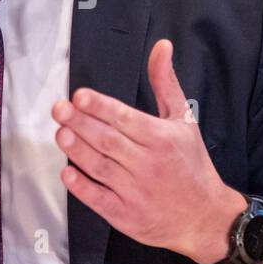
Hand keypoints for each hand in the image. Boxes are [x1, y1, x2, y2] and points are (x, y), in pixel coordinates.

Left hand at [52, 38, 247, 263]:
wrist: (203, 216)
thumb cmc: (191, 164)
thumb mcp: (183, 120)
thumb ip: (166, 83)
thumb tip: (161, 46)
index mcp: (162, 139)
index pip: (125, 119)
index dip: (100, 107)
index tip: (79, 96)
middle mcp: (149, 164)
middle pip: (108, 140)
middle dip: (81, 123)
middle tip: (59, 109)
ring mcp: (136, 192)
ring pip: (100, 167)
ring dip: (77, 150)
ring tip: (60, 133)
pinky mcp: (126, 215)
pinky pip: (99, 199)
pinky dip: (82, 186)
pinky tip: (67, 171)